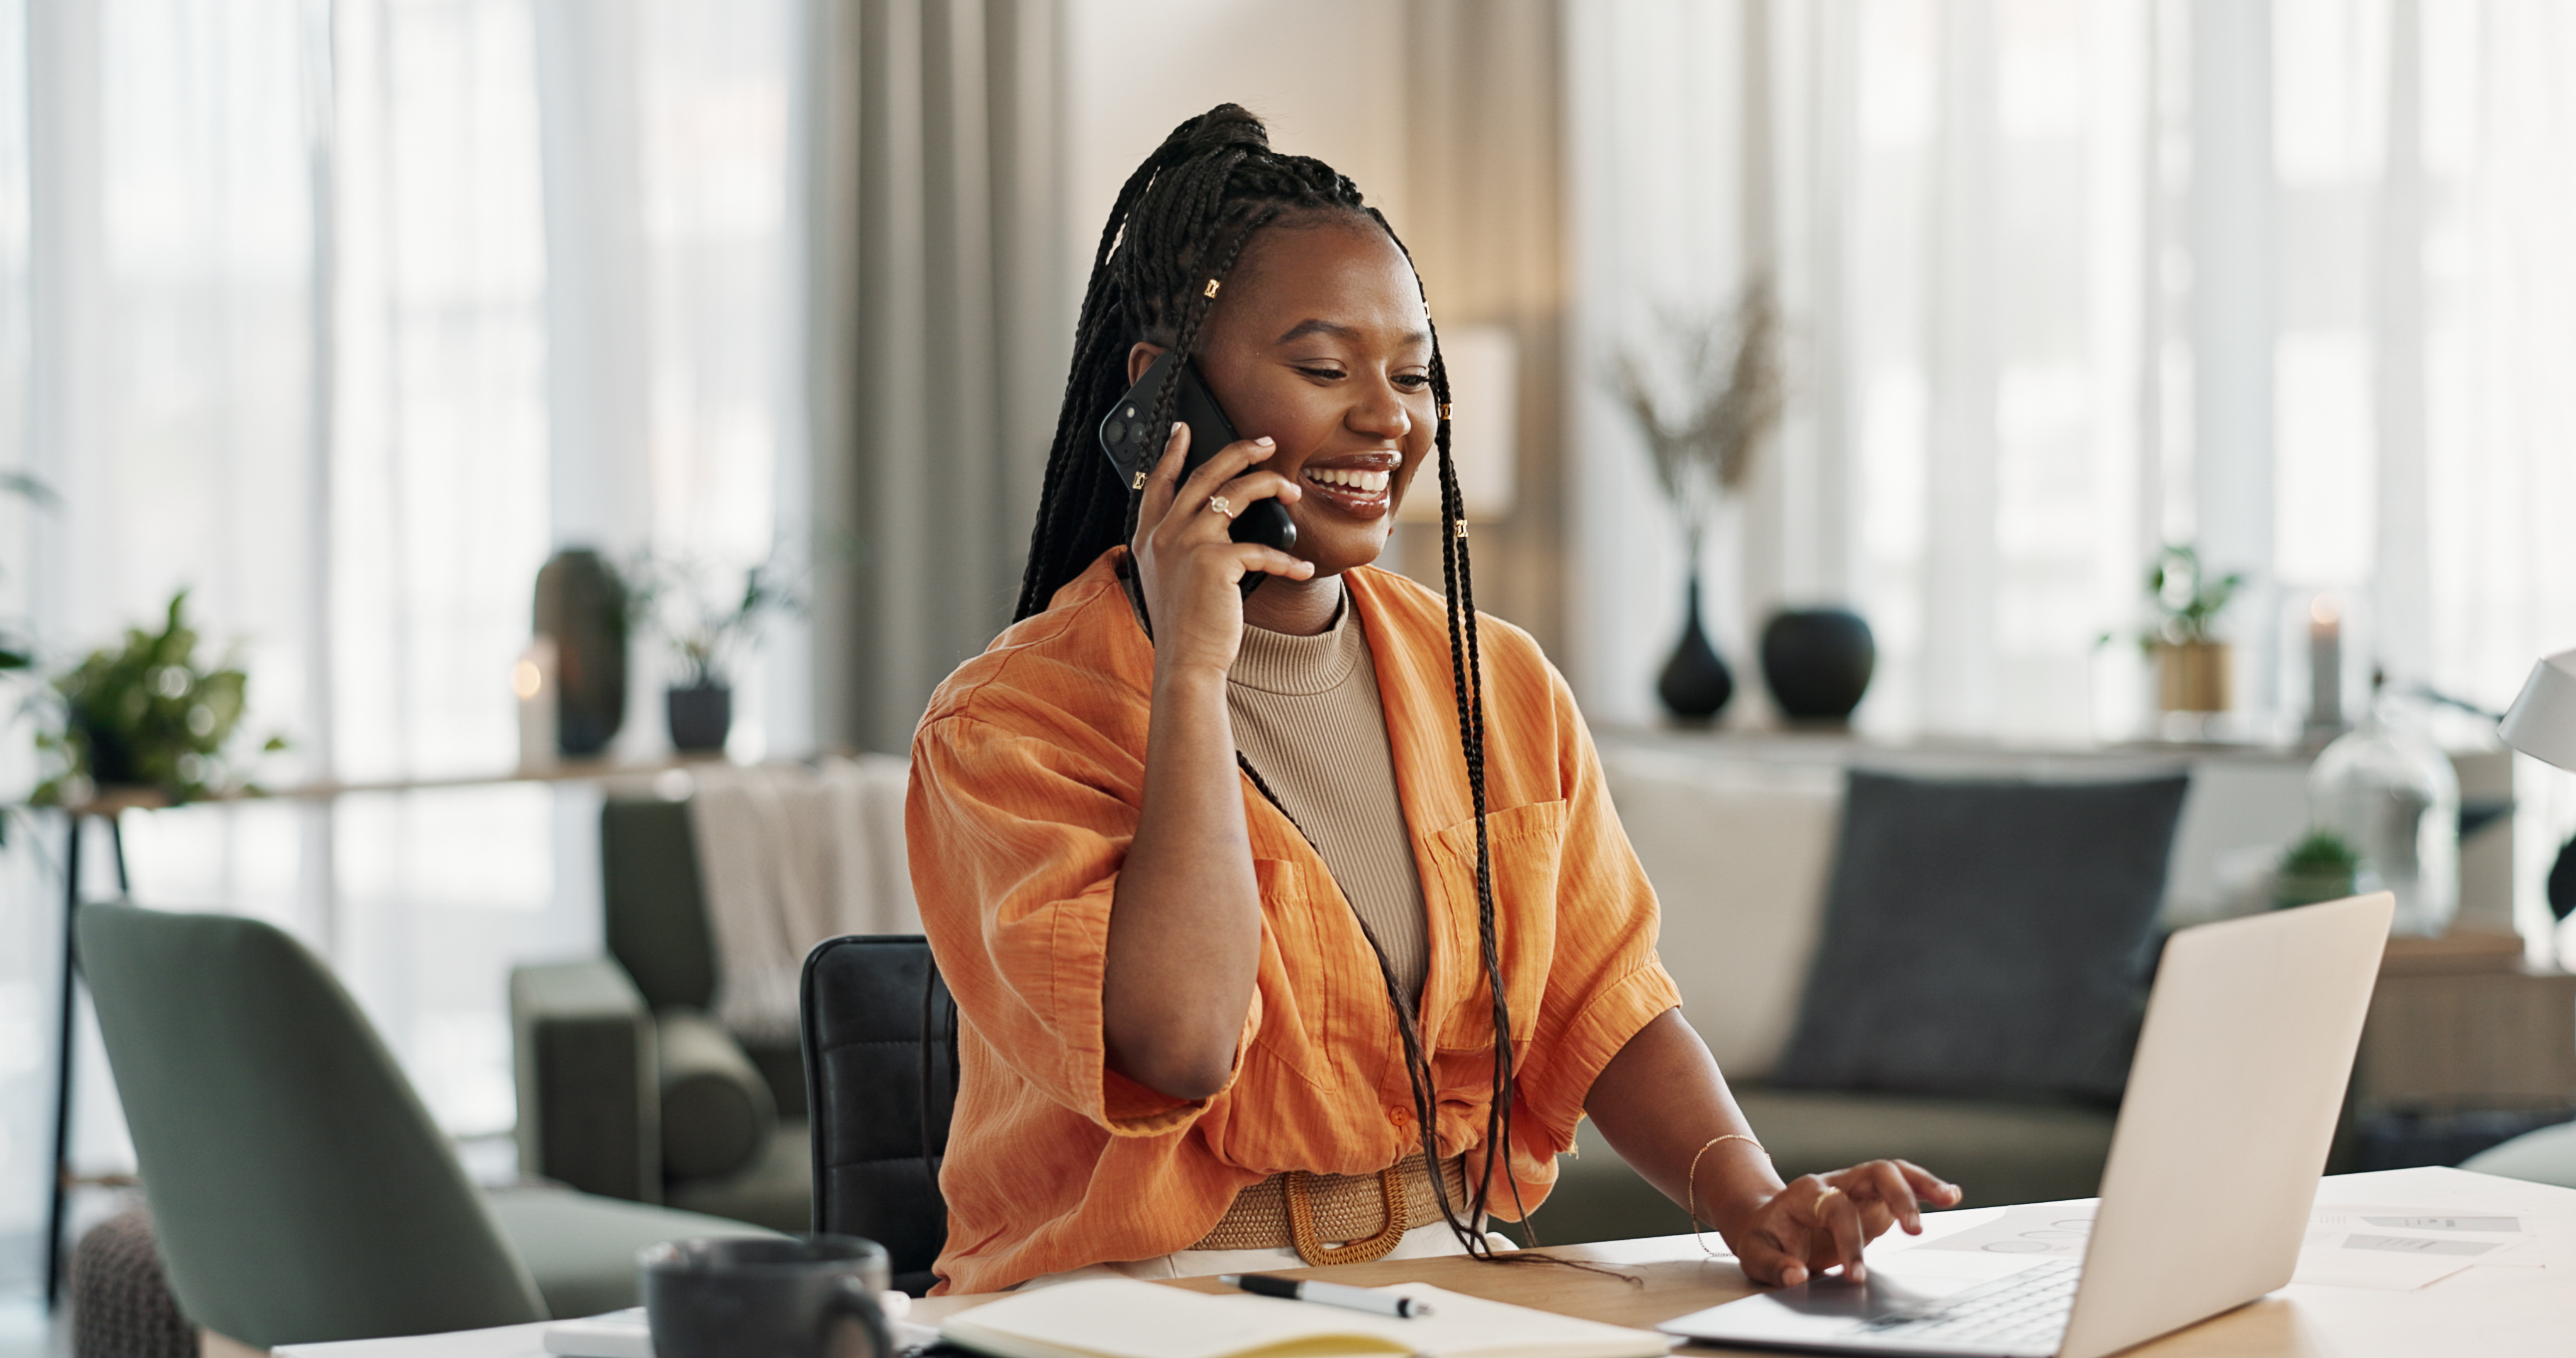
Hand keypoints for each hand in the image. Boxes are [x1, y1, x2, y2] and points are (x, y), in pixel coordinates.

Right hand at [1130, 422, 1311, 677]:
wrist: (1185, 662)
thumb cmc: (1184, 624)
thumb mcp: (1167, 577)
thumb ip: (1177, 545)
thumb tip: (1212, 517)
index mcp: (1148, 536)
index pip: (1159, 481)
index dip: (1172, 451)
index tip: (1184, 427)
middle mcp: (1164, 534)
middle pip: (1204, 473)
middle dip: (1237, 450)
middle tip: (1265, 442)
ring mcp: (1187, 544)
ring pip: (1235, 494)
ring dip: (1270, 485)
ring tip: (1292, 489)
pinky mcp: (1215, 562)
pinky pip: (1261, 548)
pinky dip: (1288, 560)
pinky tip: (1303, 569)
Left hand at [1725, 1161, 1959, 1286]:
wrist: (1766, 1223)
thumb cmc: (1764, 1238)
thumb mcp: (1756, 1254)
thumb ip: (1774, 1266)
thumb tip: (1797, 1276)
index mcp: (1806, 1192)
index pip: (1837, 1208)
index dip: (1850, 1241)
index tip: (1856, 1276)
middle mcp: (1836, 1182)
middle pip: (1874, 1172)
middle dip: (1898, 1197)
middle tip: (1915, 1230)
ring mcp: (1857, 1188)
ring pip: (1893, 1172)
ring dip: (1921, 1184)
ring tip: (1950, 1197)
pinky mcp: (1873, 1200)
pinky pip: (1901, 1187)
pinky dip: (1924, 1189)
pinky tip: (1950, 1195)